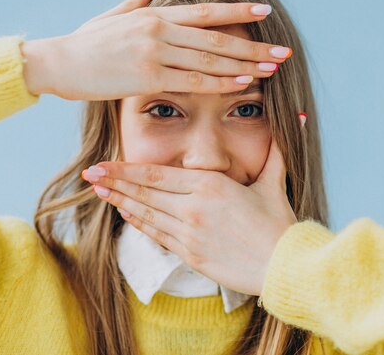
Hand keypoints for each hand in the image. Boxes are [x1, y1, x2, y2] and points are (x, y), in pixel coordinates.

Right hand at [22, 0, 292, 99]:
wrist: (57, 63)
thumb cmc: (85, 43)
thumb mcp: (111, 16)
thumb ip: (136, 0)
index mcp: (154, 15)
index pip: (206, 12)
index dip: (238, 11)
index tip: (266, 12)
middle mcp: (159, 31)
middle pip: (217, 39)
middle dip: (253, 46)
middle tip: (282, 52)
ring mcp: (154, 54)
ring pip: (209, 61)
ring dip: (244, 65)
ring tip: (271, 68)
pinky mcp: (147, 79)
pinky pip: (192, 82)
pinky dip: (219, 84)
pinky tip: (241, 84)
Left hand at [81, 137, 297, 295]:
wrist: (284, 266)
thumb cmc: (279, 224)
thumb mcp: (273, 182)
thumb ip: (274, 150)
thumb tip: (293, 117)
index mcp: (211, 185)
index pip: (158, 175)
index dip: (127, 169)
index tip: (105, 164)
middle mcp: (194, 207)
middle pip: (145, 191)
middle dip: (115, 182)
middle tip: (90, 174)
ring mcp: (189, 233)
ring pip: (146, 214)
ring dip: (121, 202)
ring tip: (99, 193)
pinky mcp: (191, 255)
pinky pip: (157, 236)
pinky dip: (139, 224)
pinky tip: (125, 215)